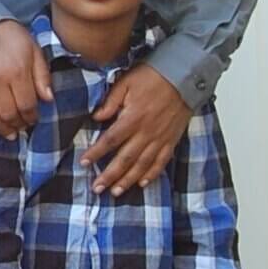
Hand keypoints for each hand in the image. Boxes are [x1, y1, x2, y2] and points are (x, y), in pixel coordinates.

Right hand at [0, 19, 52, 139]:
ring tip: (9, 132)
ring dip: (1, 129)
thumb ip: (42, 75)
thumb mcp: (34, 50)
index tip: (34, 118)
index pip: (26, 105)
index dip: (32, 117)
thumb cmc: (11, 37)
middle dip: (18, 125)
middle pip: (9, 114)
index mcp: (17, 71)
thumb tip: (48, 99)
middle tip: (23, 126)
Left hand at [82, 64, 190, 195]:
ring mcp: (160, 139)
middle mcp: (146, 132)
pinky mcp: (171, 140)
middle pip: (125, 159)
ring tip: (116, 192)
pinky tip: (142, 184)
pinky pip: (161, 162)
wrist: (183, 77)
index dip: (97, 152)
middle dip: (110, 175)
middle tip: (97, 188)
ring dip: (128, 180)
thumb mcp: (126, 82)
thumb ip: (111, 101)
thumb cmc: (152, 76)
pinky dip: (151, 175)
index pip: (111, 140)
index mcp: (133, 118)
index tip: (84, 162)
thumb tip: (95, 117)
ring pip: (142, 165)